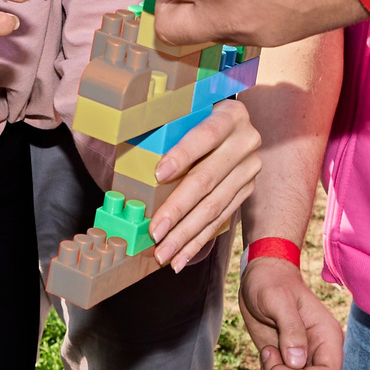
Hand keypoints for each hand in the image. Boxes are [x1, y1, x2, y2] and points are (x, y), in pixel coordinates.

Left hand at [147, 97, 261, 272]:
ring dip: (186, 234)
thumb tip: (121, 133)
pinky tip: (181, 256)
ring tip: (164, 252)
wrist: (228, 126)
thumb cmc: (192, 119)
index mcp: (230, 115)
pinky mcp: (246, 191)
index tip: (158, 175)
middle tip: (155, 232)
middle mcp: (245, 141)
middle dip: (178, 209)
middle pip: (208, 179)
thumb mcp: (182, 112)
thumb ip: (161, 123)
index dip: (182, 156)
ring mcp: (249, 169)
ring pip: (214, 206)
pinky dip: (198, 240)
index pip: (205, 136)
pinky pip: (221, 220)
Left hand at [237, 256, 343, 369]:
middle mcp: (321, 355)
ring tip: (266, 355)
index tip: (276, 369)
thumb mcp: (277, 299)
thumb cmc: (270, 283)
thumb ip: (290, 329)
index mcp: (328, 338)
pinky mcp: (290, 368)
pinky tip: (264, 362)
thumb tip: (297, 362)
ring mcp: (305, 364)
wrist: (260, 280)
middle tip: (267, 354)